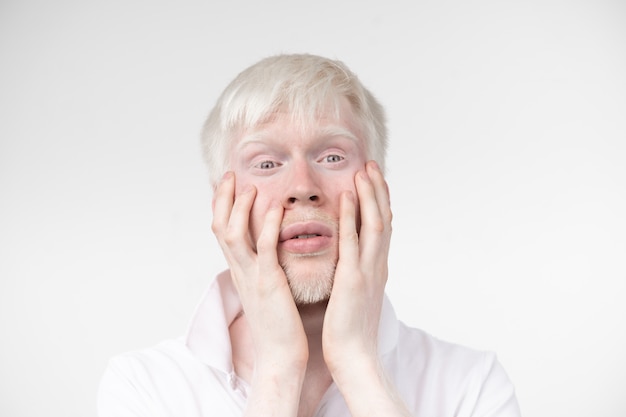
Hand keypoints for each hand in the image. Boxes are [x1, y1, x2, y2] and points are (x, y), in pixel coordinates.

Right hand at [211, 172, 307, 413]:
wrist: (281, 357)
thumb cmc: (280, 326)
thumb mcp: (267, 292)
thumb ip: (265, 270)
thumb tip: (270, 254)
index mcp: (241, 273)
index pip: (223, 234)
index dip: (222, 209)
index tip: (226, 187)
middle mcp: (241, 272)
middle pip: (220, 228)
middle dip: (223, 200)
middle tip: (230, 176)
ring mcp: (252, 277)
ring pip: (233, 234)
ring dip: (239, 207)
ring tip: (250, 185)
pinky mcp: (268, 284)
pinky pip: (263, 249)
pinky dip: (267, 226)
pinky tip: (275, 207)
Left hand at [322, 160, 391, 372]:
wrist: (355, 358)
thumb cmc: (351, 331)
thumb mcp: (356, 297)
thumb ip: (356, 275)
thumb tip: (351, 264)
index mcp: (377, 269)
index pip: (382, 228)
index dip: (380, 202)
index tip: (373, 180)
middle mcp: (377, 265)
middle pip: (383, 219)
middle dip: (378, 190)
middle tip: (371, 164)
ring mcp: (368, 271)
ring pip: (374, 223)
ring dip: (370, 195)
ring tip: (363, 170)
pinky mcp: (353, 279)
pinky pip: (353, 241)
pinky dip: (352, 216)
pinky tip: (347, 196)